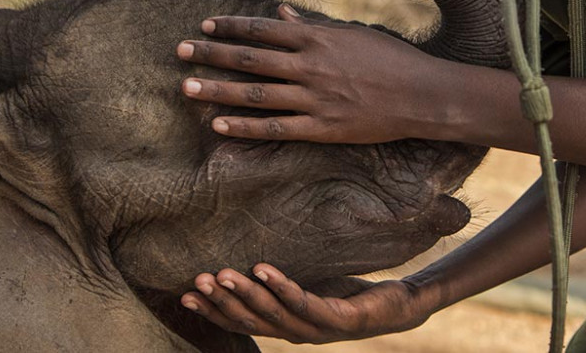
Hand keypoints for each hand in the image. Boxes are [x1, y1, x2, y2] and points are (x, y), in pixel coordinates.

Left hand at [178, 4, 449, 142]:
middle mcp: (311, 66)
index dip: (231, 27)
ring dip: (217, 89)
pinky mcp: (322, 128)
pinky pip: (275, 128)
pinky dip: (245, 127)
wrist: (423, 95)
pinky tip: (219, 125)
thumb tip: (281, 15)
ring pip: (255, 93)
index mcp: (318, 38)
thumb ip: (314, 26)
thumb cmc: (391, 59)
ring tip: (186, 86)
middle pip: (250, 59)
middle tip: (180, 51)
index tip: (205, 26)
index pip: (263, 29)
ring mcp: (315, 99)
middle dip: (212, 54)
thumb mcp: (353, 33)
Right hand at [180, 264, 434, 343]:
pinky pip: (305, 302)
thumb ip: (282, 281)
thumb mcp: (311, 285)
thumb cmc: (351, 293)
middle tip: (197, 281)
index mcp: (286, 327)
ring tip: (222, 273)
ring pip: (274, 314)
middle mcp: (298, 332)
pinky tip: (264, 268)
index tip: (185, 295)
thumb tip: (250, 254)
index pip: (242, 323)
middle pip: (251, 320)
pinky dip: (282, 287)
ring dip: (245, 294)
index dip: (213, 312)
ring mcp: (318, 328)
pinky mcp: (340, 319)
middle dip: (222, 302)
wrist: (400, 306)